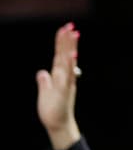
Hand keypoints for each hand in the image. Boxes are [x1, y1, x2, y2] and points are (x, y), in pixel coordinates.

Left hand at [36, 23, 81, 149]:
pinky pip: (68, 76)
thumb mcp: (45, 92)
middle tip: (71, 25)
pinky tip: (72, 56)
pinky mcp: (64, 91)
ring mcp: (66, 83)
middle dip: (68, 40)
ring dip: (71, 48)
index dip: (62, 42)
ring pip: (68, 62)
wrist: (57, 125)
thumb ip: (45, 81)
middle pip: (65, 55)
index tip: (66, 29)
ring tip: (73, 34)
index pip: (60, 55)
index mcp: (60, 76)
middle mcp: (65, 77)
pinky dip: (71, 66)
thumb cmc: (52, 110)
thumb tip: (43, 72)